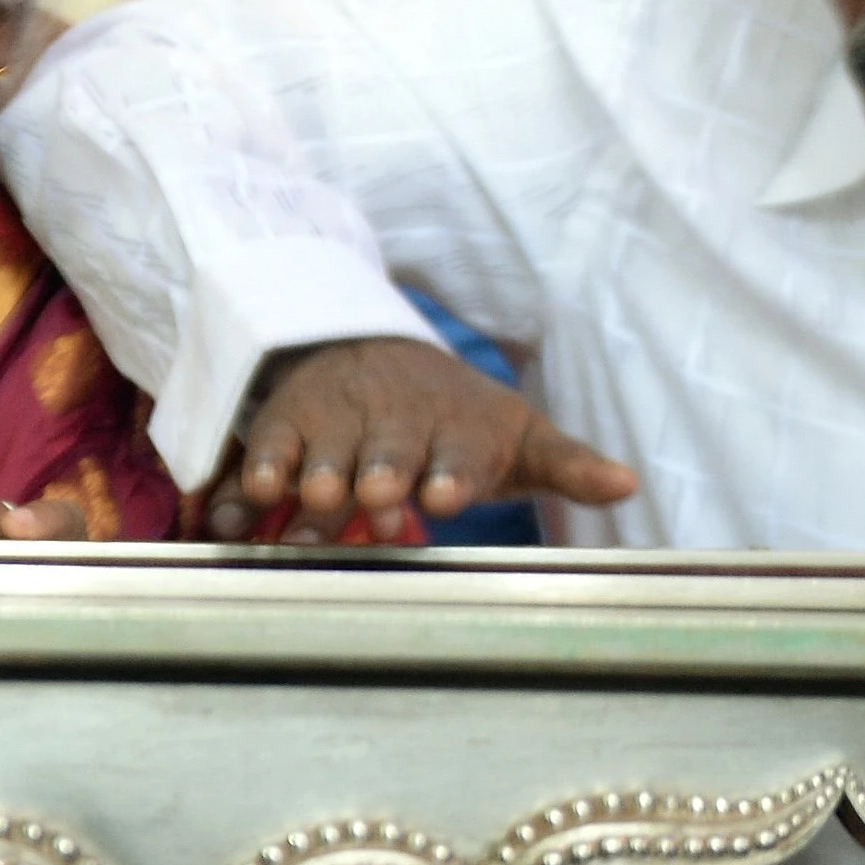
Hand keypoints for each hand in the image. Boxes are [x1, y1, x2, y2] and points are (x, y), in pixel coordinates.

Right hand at [205, 335, 638, 541]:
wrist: (375, 353)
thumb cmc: (456, 419)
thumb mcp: (516, 436)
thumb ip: (566, 465)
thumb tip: (629, 484)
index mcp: (457, 430)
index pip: (460, 451)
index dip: (452, 473)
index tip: (442, 497)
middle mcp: (395, 422)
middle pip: (386, 448)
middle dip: (377, 469)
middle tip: (370, 495)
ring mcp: (337, 422)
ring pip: (321, 449)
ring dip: (310, 476)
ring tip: (300, 500)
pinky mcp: (284, 426)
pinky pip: (260, 454)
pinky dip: (246, 482)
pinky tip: (236, 510)